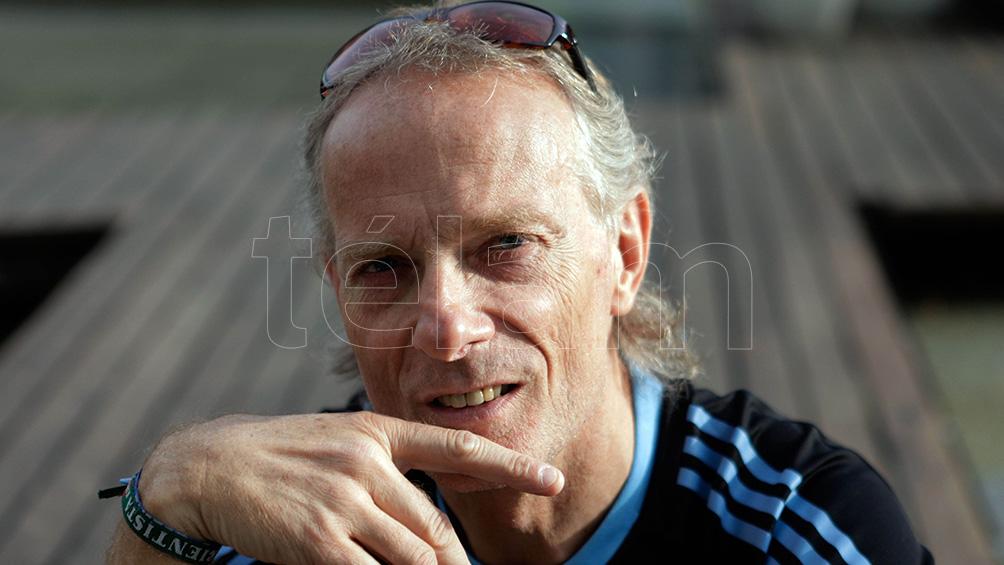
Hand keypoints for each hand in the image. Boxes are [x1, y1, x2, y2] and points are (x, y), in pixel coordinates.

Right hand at [136, 412, 564, 563]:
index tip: (552, 478)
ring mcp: (343, 499)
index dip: (509, 464)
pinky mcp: (317, 538)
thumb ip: (385, 472)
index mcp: (375, 432)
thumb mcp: (337, 446)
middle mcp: (366, 461)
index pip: (455, 448)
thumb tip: (428, 524)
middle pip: (435, 528)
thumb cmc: (280, 459)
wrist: (207, 468)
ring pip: (413, 556)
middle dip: (454, 563)